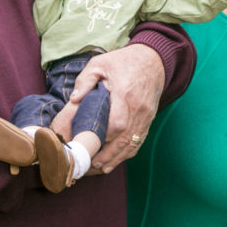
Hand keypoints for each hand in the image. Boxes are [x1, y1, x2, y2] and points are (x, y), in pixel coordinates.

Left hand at [68, 44, 163, 172]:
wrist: (152, 60)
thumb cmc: (123, 61)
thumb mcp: (100, 64)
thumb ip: (86, 80)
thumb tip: (74, 99)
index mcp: (124, 93)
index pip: (117, 122)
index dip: (104, 137)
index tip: (89, 145)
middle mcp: (138, 107)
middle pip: (125, 138)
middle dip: (109, 154)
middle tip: (91, 164)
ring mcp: (146, 115)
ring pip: (133, 142)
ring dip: (118, 158)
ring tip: (102, 167)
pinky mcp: (149, 119)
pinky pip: (140, 140)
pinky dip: (128, 152)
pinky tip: (117, 160)